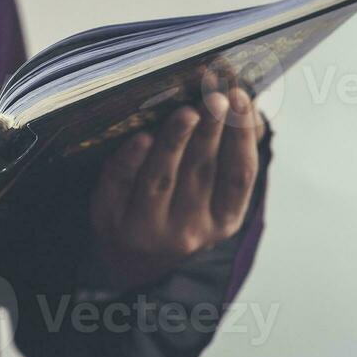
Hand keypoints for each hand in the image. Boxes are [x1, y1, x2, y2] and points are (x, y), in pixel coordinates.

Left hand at [87, 88, 263, 288]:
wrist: (127, 259)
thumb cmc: (177, 210)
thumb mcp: (210, 198)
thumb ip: (226, 156)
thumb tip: (244, 109)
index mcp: (223, 220)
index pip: (239, 175)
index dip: (241, 135)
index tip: (240, 98)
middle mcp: (189, 229)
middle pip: (202, 172)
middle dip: (212, 131)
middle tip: (216, 97)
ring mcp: (148, 227)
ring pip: (162, 178)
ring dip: (175, 141)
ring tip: (186, 111)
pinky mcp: (113, 219)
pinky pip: (121, 184)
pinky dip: (131, 160)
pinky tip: (141, 137)